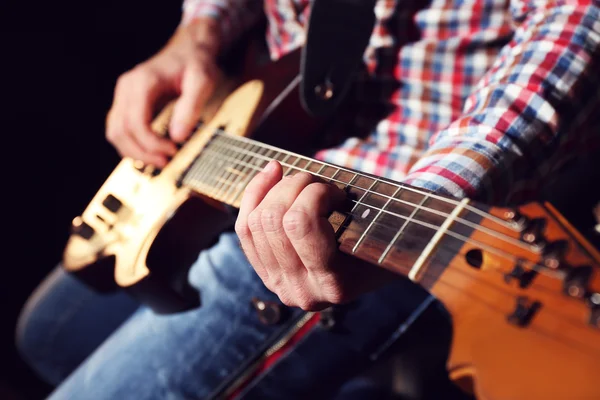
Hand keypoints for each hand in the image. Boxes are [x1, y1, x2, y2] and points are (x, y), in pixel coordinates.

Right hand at [106, 19, 220, 166]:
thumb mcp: (203, 81)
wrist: (189, 51)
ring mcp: (123, 96)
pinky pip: (119, 129)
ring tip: (160, 160)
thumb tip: (177, 136)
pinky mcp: (126, 103)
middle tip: (167, 161)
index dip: (151, 143)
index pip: (135, 122)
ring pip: (115, 133)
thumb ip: (191, 107)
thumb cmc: (196, 64)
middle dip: (142, 152)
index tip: (173, 150)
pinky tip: (152, 151)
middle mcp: (127, 88)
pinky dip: (132, 145)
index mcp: (142, 82)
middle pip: (120, 131)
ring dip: (134, 152)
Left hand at [236, 161, 396, 310]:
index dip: (315, 192)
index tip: (336, 192)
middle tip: (318, 182)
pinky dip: (255, 193)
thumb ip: (358, 210)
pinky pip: (245, 228)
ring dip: (277, 188)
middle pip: (273, 219)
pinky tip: (272, 172)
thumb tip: (335, 182)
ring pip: (255, 221)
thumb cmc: (383, 243)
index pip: (300, 223)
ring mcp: (278, 284)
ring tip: (301, 181)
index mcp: (333, 284)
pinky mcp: (264, 272)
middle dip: (294, 185)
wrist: (372, 270)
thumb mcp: (381, 231)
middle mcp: (301, 290)